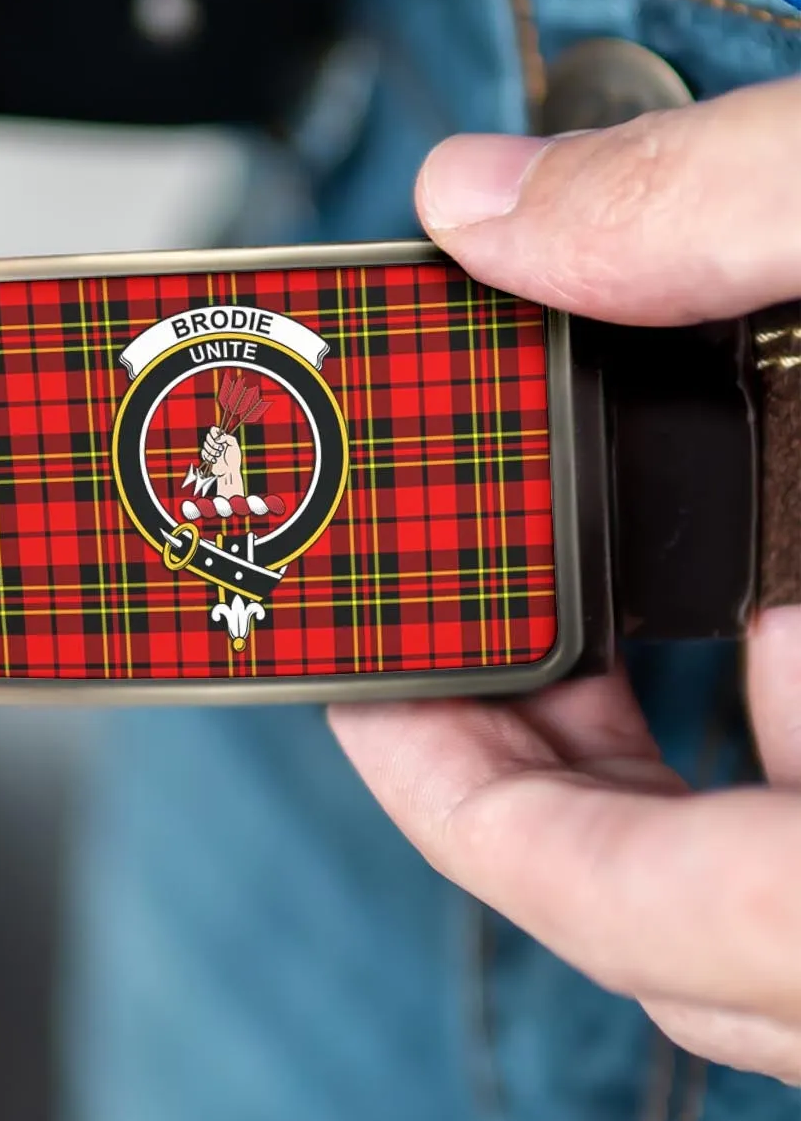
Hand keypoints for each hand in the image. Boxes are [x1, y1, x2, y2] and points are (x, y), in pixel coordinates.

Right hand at [202, 426, 243, 495]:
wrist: (229, 472)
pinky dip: (209, 457)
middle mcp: (215, 443)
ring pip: (205, 445)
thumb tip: (219, 438)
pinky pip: (203, 453)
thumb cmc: (234, 460)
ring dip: (212, 451)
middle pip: (208, 437)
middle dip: (214, 443)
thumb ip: (229, 438)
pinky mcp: (206, 457)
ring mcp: (210, 450)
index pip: (213, 430)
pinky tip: (215, 460)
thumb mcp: (235, 447)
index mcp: (222, 439)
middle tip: (221, 449)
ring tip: (219, 456)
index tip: (218, 439)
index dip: (214, 433)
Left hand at [331, 77, 800, 1082]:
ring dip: (647, 754)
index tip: (359, 696)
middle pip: (695, 920)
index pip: (666, 916)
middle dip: (542, 769)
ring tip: (549, 611)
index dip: (480, 817)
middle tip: (430, 633)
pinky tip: (731, 603)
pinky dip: (755, 729)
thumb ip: (726, 208)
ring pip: (770, 884)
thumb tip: (488, 200)